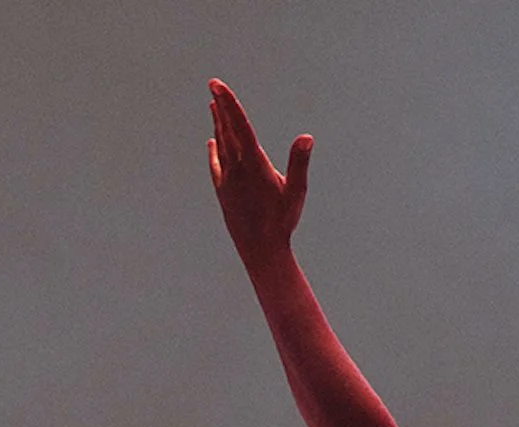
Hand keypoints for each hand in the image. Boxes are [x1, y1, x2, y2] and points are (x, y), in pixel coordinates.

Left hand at [209, 79, 311, 262]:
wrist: (259, 250)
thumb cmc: (281, 222)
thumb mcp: (296, 192)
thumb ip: (299, 163)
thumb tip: (306, 137)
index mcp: (254, 163)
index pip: (239, 125)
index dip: (228, 103)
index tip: (216, 85)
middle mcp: (236, 168)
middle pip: (227, 129)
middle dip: (221, 106)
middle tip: (213, 85)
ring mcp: (227, 179)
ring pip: (222, 144)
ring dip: (218, 123)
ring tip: (213, 105)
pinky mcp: (223, 190)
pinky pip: (217, 163)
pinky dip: (215, 149)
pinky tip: (212, 140)